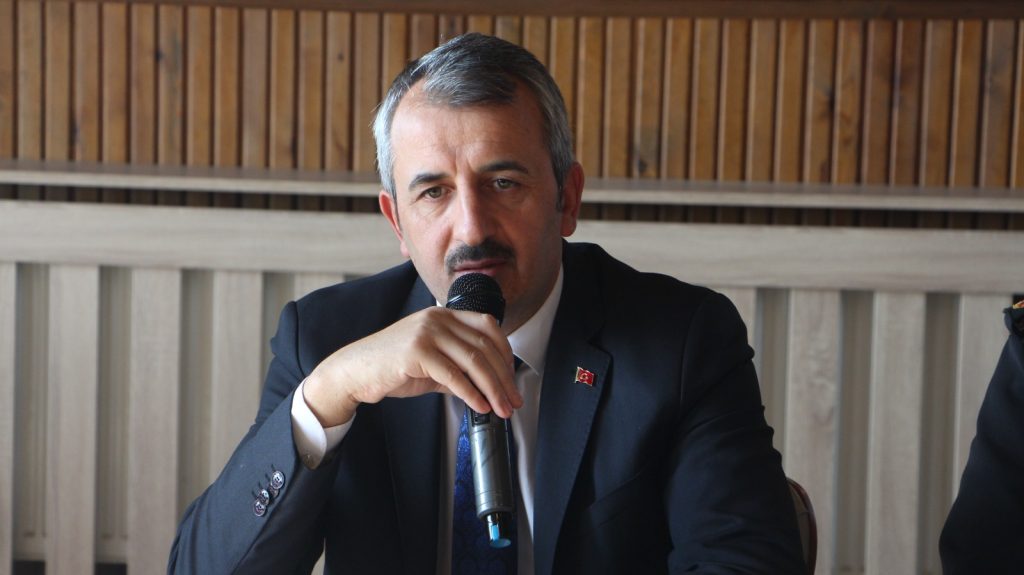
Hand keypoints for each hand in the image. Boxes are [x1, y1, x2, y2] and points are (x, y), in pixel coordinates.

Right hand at [302, 307, 522, 427]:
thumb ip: (459, 367)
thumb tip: (488, 386)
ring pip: (473, 361)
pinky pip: (453, 375)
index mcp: (444, 314)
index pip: (488, 328)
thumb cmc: (392, 367)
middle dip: (504, 378)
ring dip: (493, 388)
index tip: (512, 380)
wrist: (354, 371)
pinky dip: (471, 393)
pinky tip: (479, 406)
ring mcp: (427, 332)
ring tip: (501, 408)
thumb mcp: (432, 362)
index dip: (505, 355)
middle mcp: (438, 317)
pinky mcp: (416, 351)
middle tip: (513, 401)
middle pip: (485, 346)